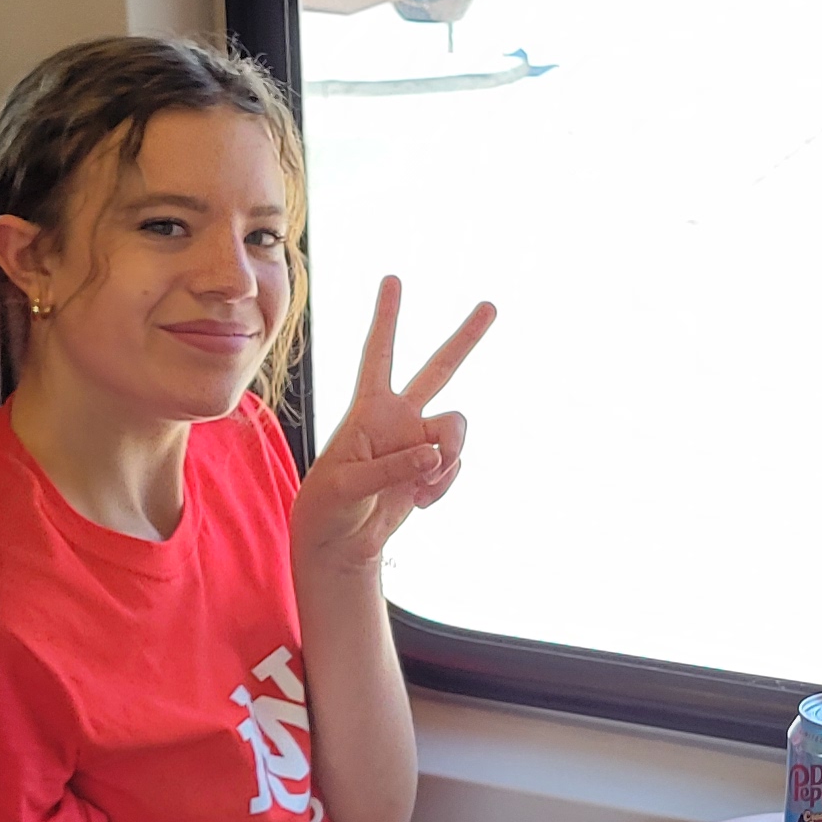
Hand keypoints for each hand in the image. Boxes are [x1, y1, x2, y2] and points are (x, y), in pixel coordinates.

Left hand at [296, 277, 491, 574]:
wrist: (342, 541)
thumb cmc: (331, 505)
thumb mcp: (350, 486)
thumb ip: (395, 467)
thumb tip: (436, 454)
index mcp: (368, 410)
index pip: (377, 354)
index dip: (386, 317)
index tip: (393, 279)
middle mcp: (398, 417)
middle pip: (439, 369)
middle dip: (465, 338)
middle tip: (490, 305)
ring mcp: (419, 442)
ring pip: (456, 430)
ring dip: (450, 456)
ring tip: (422, 487)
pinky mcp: (432, 469)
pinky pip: (454, 466)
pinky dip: (443, 485)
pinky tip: (418, 500)